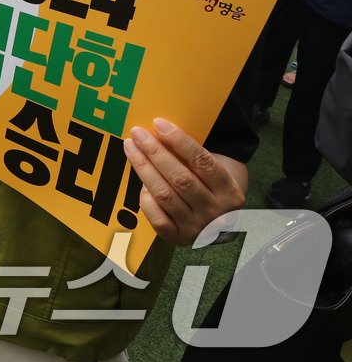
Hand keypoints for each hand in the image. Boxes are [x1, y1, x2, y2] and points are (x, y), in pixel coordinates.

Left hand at [124, 119, 244, 246]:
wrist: (216, 223)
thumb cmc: (209, 187)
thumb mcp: (215, 172)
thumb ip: (193, 156)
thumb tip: (159, 131)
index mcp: (230, 191)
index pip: (203, 162)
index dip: (180, 141)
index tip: (159, 123)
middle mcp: (216, 212)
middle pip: (181, 178)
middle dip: (155, 152)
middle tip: (137, 133)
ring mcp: (198, 227)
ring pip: (165, 195)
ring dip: (144, 168)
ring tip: (131, 148)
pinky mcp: (179, 238)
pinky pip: (157, 217)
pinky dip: (146, 198)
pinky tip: (141, 182)